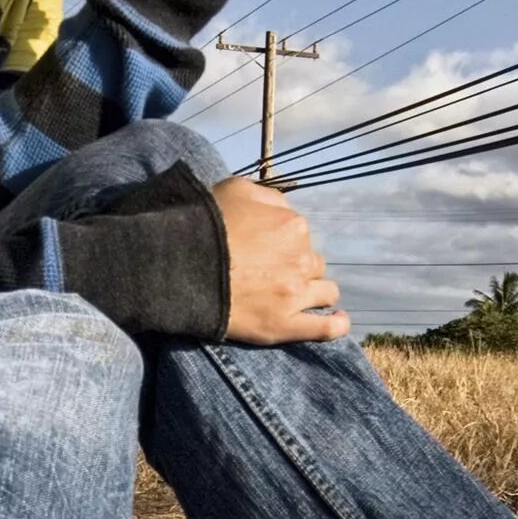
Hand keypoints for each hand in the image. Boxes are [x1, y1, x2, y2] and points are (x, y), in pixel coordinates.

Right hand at [215, 177, 349, 344]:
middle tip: (272, 274)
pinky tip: (338, 321)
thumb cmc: (204, 224)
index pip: (300, 234)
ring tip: (298, 297)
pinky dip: (336, 325)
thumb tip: (283, 209)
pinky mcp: (284, 325)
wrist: (179, 265)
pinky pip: (326, 329)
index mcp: (292, 225)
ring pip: (325, 292)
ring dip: (315, 292)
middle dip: (298, 267)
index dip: (283, 242)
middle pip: (312, 263)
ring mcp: (295, 294)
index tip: (264, 249)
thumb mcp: (236, 189)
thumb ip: (268, 197)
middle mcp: (301, 258)